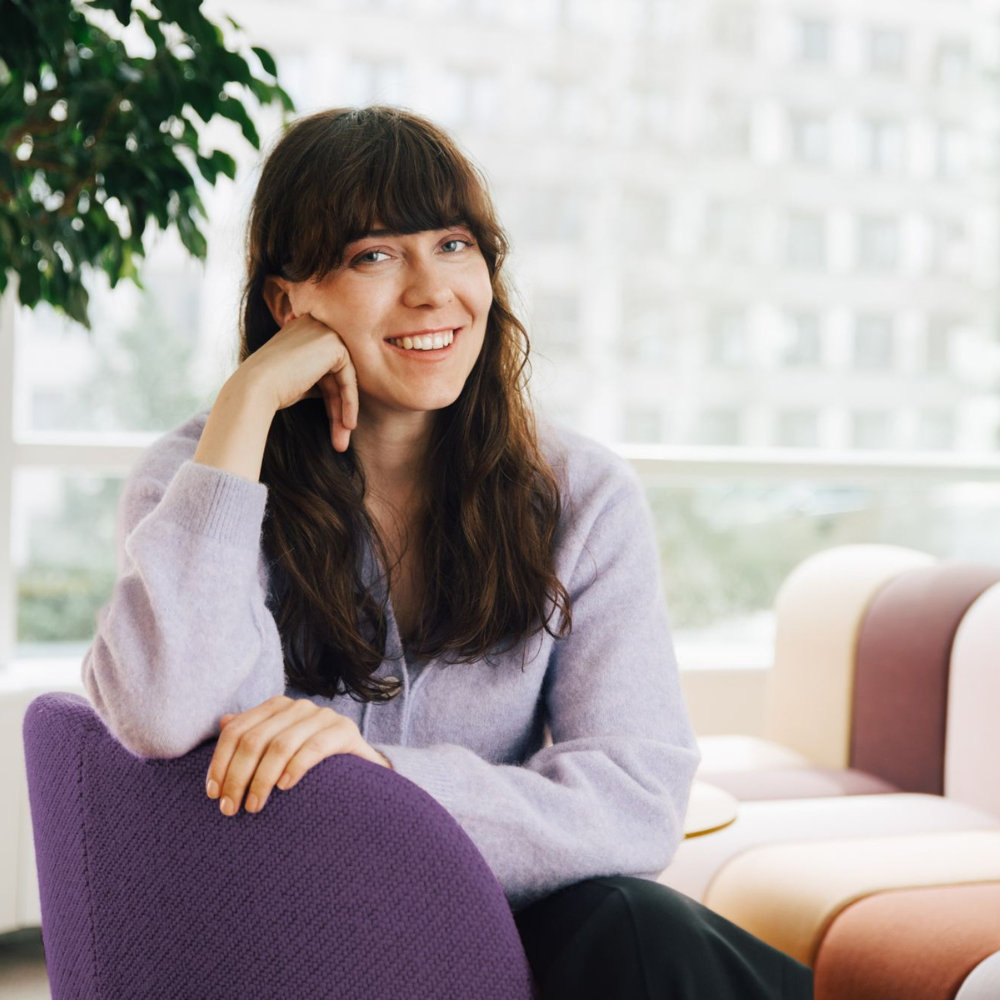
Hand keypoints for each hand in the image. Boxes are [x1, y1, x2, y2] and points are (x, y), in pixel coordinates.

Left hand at [205, 695, 392, 816]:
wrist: (360, 770)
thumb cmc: (308, 763)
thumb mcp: (277, 749)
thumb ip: (252, 734)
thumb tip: (224, 721)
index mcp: (276, 707)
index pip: (237, 730)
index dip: (220, 762)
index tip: (214, 794)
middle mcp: (298, 706)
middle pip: (254, 739)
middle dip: (237, 777)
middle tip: (230, 809)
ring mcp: (323, 716)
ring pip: (280, 745)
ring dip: (261, 779)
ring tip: (254, 807)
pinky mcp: (345, 731)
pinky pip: (313, 748)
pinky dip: (295, 768)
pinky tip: (284, 788)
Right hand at [238, 311, 358, 451]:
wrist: (254, 388)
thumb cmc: (269, 389)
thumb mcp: (299, 380)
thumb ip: (318, 378)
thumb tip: (339, 391)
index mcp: (302, 328)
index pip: (325, 366)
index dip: (331, 397)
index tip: (336, 423)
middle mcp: (314, 324)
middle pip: (335, 373)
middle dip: (338, 407)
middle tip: (341, 438)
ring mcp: (325, 331)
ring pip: (344, 378)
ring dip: (344, 410)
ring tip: (342, 440)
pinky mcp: (334, 344)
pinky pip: (349, 378)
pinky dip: (349, 402)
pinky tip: (348, 425)